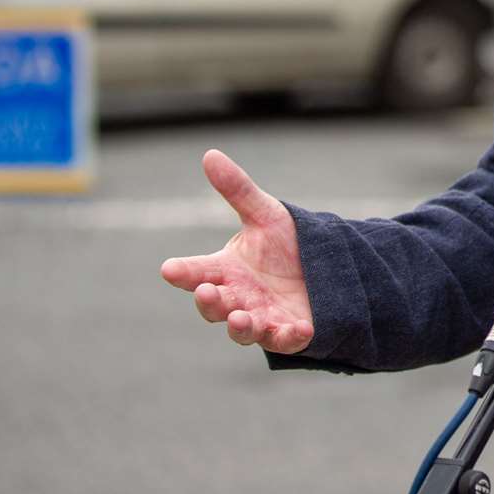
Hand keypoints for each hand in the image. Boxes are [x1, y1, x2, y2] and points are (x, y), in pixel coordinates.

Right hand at [159, 149, 314, 354]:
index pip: (196, 272)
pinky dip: (289, 337)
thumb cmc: (286, 243)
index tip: (169, 268)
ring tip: (240, 317)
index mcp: (226, 270)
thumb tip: (210, 154)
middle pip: (214, 305)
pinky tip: (298, 330)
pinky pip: (286, 339)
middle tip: (207, 292)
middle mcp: (238, 297)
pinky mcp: (290, 331)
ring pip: (243, 329)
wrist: (324, 267)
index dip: (182, 272)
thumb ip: (237, 190)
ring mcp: (262, 317)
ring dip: (239, 326)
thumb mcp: (265, 214)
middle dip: (209, 301)